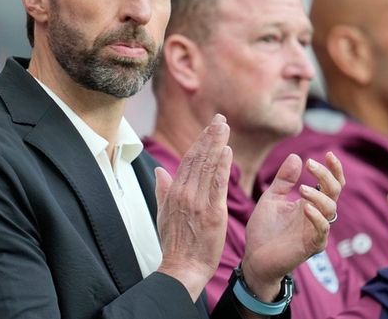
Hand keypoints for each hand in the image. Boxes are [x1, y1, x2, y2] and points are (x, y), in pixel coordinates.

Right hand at [155, 114, 231, 301]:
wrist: (182, 268)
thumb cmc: (174, 245)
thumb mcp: (162, 214)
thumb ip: (162, 190)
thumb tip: (160, 171)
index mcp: (174, 193)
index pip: (188, 161)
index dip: (199, 142)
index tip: (209, 128)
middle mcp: (184, 193)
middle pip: (198, 158)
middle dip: (209, 136)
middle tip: (220, 118)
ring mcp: (198, 202)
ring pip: (207, 166)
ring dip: (216, 144)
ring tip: (224, 127)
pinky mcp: (212, 213)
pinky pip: (217, 184)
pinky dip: (221, 166)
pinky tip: (227, 151)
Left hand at [242, 152, 343, 300]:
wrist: (254, 257)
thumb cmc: (264, 229)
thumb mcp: (271, 198)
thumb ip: (284, 180)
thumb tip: (296, 156)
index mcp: (309, 202)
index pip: (330, 184)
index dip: (333, 169)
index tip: (328, 153)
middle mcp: (316, 215)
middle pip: (334, 192)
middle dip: (326, 175)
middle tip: (311, 164)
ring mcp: (316, 230)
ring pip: (331, 209)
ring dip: (318, 195)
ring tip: (302, 188)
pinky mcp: (312, 245)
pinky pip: (321, 229)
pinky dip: (316, 217)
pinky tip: (305, 207)